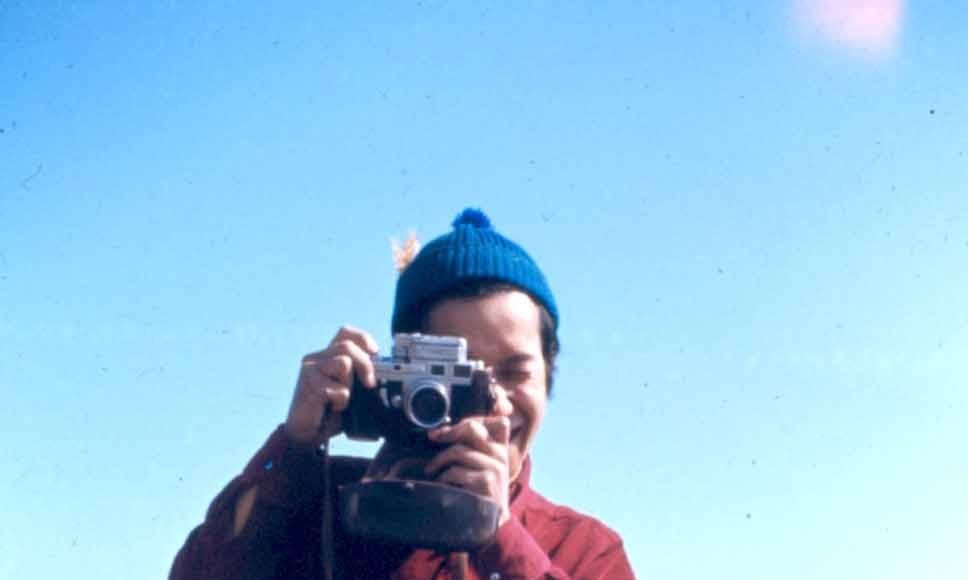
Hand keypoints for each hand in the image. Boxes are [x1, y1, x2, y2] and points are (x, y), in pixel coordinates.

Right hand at [285, 325, 378, 446]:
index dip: (363, 338)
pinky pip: (336, 387)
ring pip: (343, 363)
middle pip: (347, 346)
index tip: (376, 353)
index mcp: (328, 356)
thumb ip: (362, 377)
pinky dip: (341, 400)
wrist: (308, 433)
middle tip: (369, 384)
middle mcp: (317, 358)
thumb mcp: (351, 390)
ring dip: (350, 384)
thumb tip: (387, 372)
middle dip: (365, 364)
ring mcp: (310, 370)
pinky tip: (334, 408)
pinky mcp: (307, 385)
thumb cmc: (331, 411)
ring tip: (344, 399)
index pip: (345, 332)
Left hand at [424, 390, 513, 524]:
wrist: (488, 523)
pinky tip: (442, 485)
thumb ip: (471, 447)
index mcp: (501, 448)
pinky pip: (456, 471)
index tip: (448, 430)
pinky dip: (443, 478)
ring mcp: (496, 468)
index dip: (474, 419)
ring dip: (439, 461)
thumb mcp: (481, 466)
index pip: (499, 422)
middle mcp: (501, 455)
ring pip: (459, 451)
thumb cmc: (478, 491)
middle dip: (449, 432)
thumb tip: (438, 432)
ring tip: (431, 470)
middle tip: (434, 438)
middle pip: (473, 429)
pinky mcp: (487, 482)